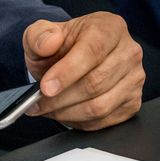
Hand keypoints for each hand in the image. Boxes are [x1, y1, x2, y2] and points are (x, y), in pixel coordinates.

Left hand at [23, 12, 144, 130]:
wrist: (67, 61)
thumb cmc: (58, 48)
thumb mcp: (39, 36)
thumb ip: (38, 36)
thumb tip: (48, 43)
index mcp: (109, 28)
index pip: (92, 51)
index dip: (67, 72)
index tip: (45, 88)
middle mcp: (128, 52)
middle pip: (95, 83)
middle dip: (60, 99)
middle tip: (37, 103)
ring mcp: (133, 79)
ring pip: (99, 106)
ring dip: (66, 113)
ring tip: (46, 109)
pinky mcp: (132, 102)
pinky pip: (103, 120)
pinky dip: (77, 121)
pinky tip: (63, 113)